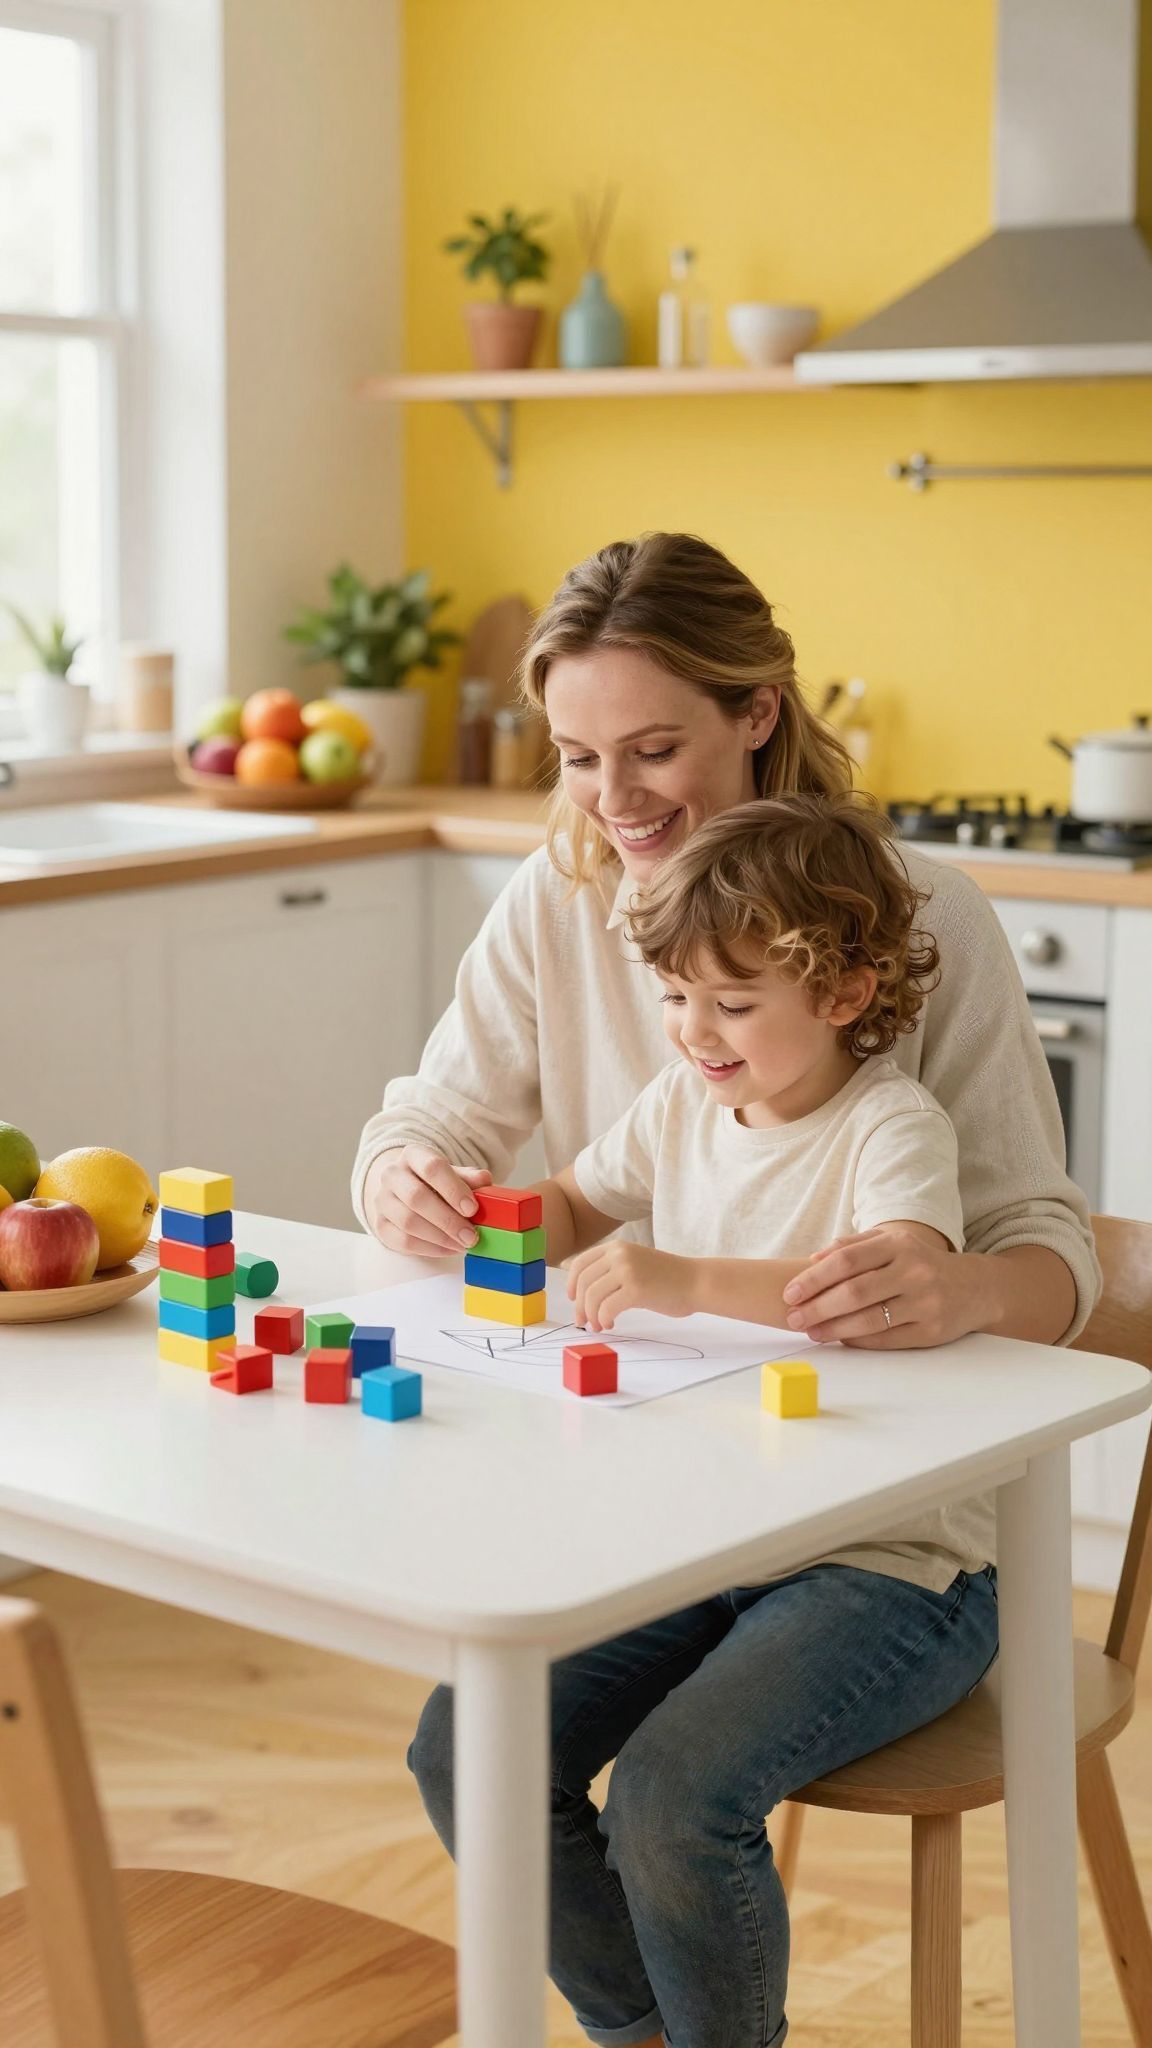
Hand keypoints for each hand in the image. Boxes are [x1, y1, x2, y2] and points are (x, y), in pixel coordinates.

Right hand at [364, 1146, 491, 1256]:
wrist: (404, 1191)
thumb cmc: (436, 1183)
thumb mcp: (454, 1174)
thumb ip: (470, 1178)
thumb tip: (484, 1181)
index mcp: (413, 1155)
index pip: (432, 1167)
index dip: (453, 1189)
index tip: (472, 1209)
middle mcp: (392, 1174)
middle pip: (417, 1197)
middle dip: (448, 1220)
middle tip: (470, 1236)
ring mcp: (382, 1200)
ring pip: (408, 1222)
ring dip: (440, 1237)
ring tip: (462, 1244)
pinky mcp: (380, 1225)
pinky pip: (403, 1241)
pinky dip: (430, 1249)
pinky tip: (449, 1249)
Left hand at [567, 1242, 697, 1331]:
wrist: (695, 1282)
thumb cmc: (666, 1278)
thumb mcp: (634, 1263)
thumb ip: (609, 1269)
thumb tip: (576, 1282)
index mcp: (616, 1247)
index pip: (580, 1263)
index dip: (571, 1284)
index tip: (573, 1300)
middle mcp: (619, 1254)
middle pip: (583, 1282)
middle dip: (580, 1306)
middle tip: (584, 1322)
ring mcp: (627, 1270)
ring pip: (592, 1296)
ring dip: (591, 1316)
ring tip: (599, 1325)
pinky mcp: (636, 1289)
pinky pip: (607, 1308)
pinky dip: (604, 1320)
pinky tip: (611, 1324)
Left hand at [781, 1224, 973, 1347]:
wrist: (974, 1288)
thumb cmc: (920, 1264)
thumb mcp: (892, 1244)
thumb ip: (852, 1246)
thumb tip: (812, 1260)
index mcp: (899, 1245)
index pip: (846, 1260)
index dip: (814, 1278)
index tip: (790, 1293)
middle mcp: (914, 1271)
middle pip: (854, 1292)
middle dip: (817, 1307)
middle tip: (794, 1317)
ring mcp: (925, 1302)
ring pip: (869, 1319)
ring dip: (833, 1328)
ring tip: (812, 1331)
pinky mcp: (931, 1330)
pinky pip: (885, 1339)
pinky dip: (858, 1340)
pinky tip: (839, 1339)